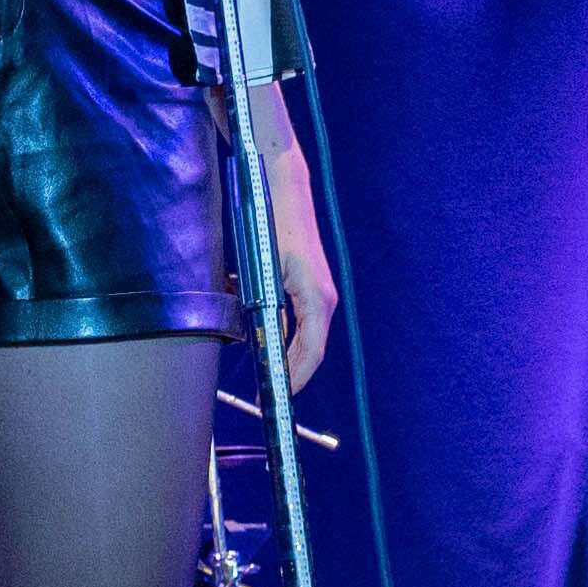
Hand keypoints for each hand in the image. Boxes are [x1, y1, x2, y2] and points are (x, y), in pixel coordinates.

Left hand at [276, 216, 339, 392]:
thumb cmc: (273, 227)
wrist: (283, 191)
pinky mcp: (307, 288)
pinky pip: (298, 323)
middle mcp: (323, 300)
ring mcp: (317, 294)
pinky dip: (282, 336)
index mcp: (317, 299)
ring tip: (267, 377)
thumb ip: (267, 311)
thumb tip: (264, 344)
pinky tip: (264, 342)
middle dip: (290, 374)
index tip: (278, 395)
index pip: (312, 352)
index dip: (295, 378)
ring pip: (304, 338)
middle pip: (310, 350)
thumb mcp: (265, 274)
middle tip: (268, 395)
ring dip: (285, 357)